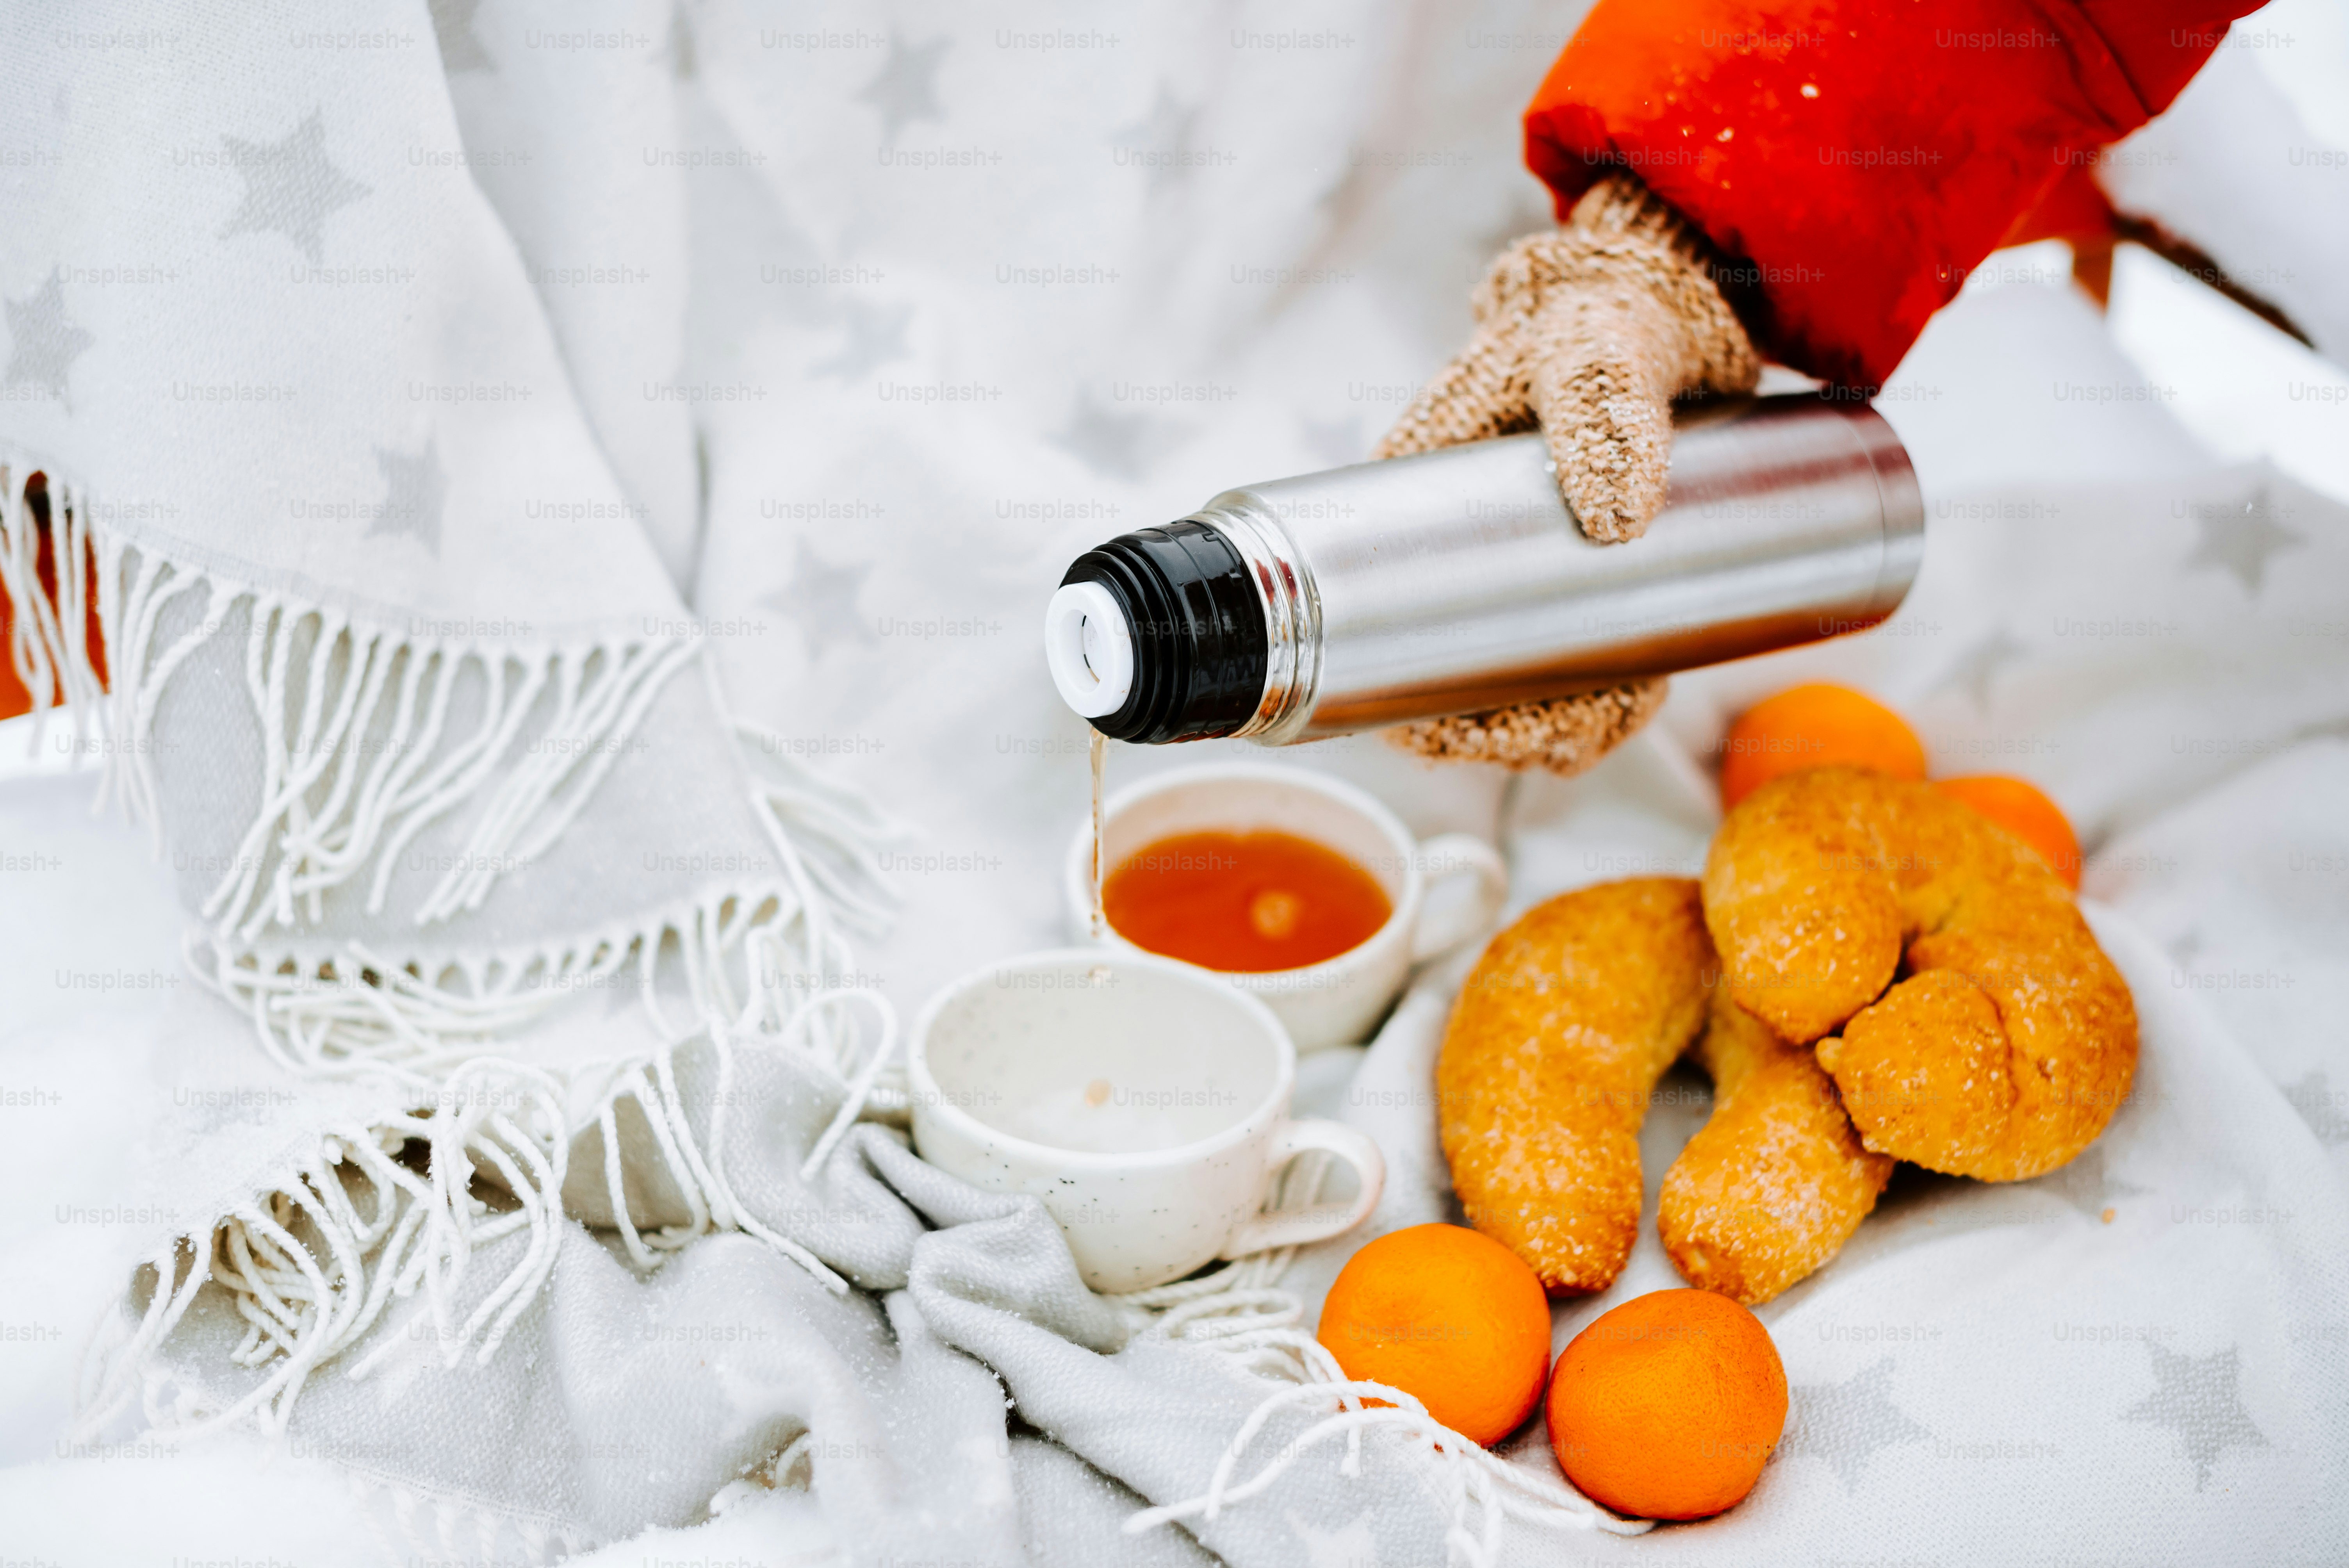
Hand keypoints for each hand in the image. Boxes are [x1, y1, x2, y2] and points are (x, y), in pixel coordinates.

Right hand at [1379, 173, 1756, 772]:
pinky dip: (1599, 693)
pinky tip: (1634, 695)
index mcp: (1420, 486)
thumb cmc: (1609, 310)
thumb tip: (1614, 516)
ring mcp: (1517, 554)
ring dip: (1555, 723)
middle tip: (1568, 736)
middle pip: (1448, 668)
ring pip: (1516, 674)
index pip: (1381, 615)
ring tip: (1619, 713)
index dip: (1410, 696)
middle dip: (1499, 729)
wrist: (1667, 295)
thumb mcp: (1598, 345)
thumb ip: (1602, 406)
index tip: (1448, 733)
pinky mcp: (1578, 563)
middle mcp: (1455, 534)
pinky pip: (1574, 651)